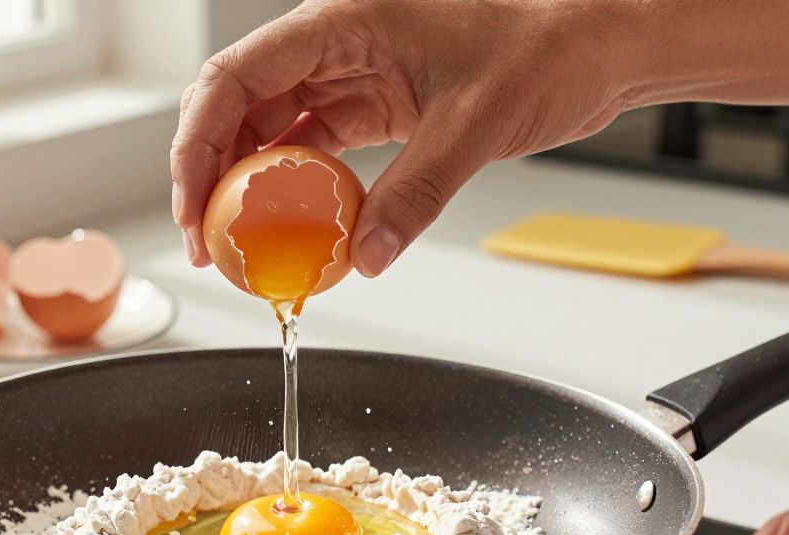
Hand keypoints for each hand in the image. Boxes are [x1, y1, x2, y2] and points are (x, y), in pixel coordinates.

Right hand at [171, 0, 788, 276]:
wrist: (592, 52)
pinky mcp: (368, 107)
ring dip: (245, 189)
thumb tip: (363, 256)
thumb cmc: (543, 52)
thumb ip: (413, 194)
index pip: (235, 79)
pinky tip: (290, 231)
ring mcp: (346, 76)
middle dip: (210, 176)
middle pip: (235, 108)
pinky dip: (292, 193)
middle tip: (209, 243)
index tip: (196, 209)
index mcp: (341, 21)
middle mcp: (332, 44)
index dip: (198, 146)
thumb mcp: (473, 127)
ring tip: (240, 247)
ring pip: (265, 131)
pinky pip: (307, 150)